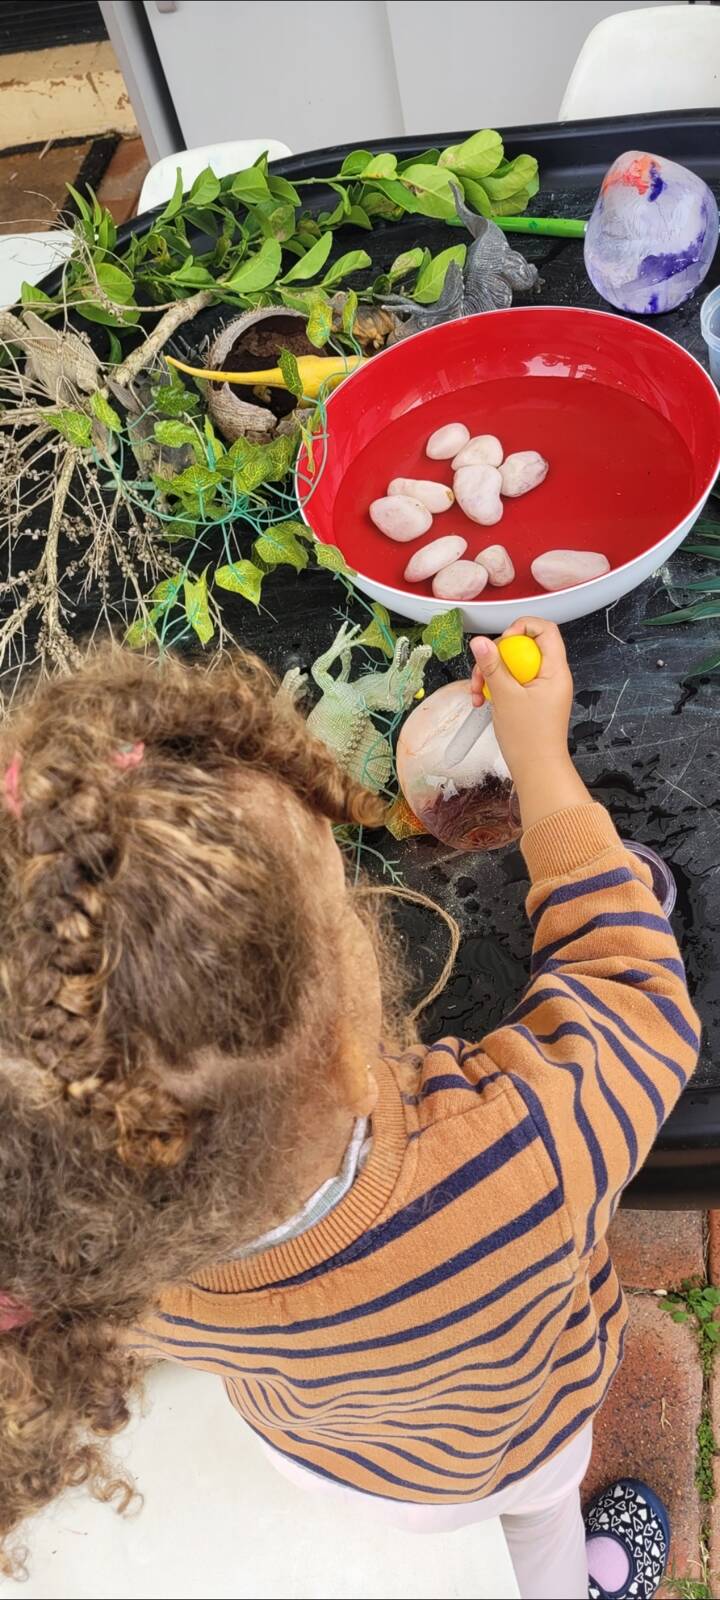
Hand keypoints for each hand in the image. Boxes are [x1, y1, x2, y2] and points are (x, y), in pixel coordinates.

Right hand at [469, 618, 589, 830]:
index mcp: (555, 671)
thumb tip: (480, 641)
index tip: (502, 641)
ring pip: (514, 665)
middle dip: (497, 657)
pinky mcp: (532, 699)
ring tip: (477, 694)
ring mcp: (542, 688)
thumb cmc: (529, 739)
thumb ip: (492, 666)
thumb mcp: (505, 697)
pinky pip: (513, 682)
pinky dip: (496, 688)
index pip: (546, 630)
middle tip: (482, 673)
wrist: (537, 771)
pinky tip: (482, 701)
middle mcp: (552, 676)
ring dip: (491, 675)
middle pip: (524, 646)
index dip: (522, 627)